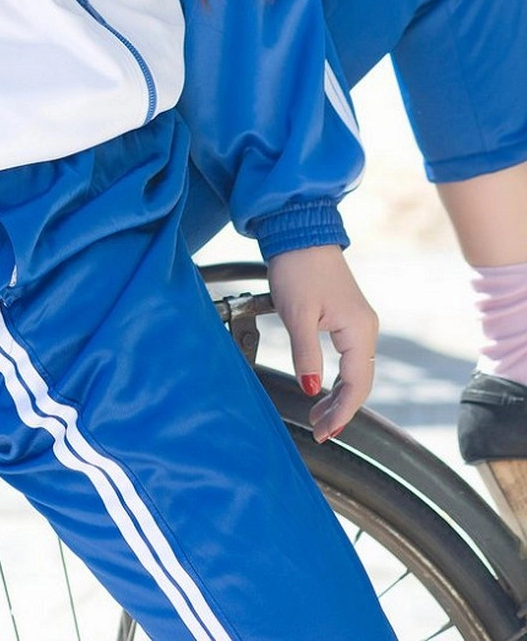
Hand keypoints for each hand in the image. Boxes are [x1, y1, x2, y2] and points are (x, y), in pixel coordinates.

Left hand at [267, 244, 378, 442]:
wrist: (300, 232)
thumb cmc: (298, 268)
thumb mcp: (297, 314)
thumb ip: (305, 353)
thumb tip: (309, 389)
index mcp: (359, 330)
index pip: (357, 385)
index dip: (341, 412)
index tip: (324, 432)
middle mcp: (366, 328)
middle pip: (360, 382)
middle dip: (340, 409)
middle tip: (317, 430)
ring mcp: (358, 323)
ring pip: (355, 371)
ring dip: (338, 396)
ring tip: (316, 415)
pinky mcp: (347, 317)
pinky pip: (349, 357)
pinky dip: (338, 378)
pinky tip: (321, 386)